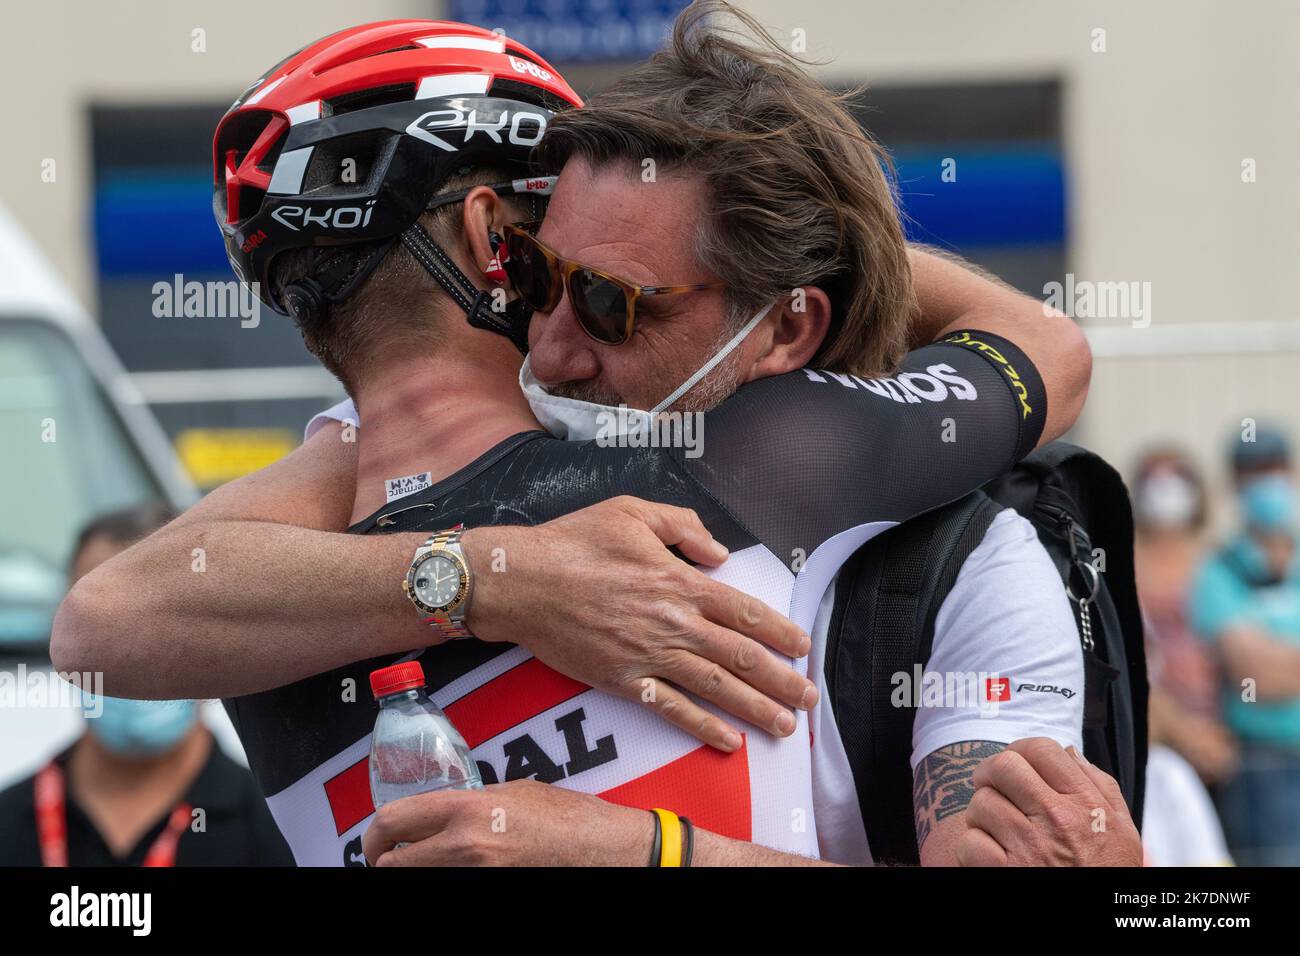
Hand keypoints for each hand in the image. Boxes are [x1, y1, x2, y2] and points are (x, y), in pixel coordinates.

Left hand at [363, 779, 651, 866]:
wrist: (601, 849)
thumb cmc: (565, 816)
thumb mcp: (511, 793)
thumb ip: (468, 803)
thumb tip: (436, 815)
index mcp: (467, 809)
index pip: (391, 821)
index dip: (373, 836)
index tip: (377, 843)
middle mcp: (465, 847)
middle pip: (391, 865)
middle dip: (387, 863)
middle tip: (394, 861)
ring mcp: (476, 878)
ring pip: (415, 881)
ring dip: (415, 874)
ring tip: (426, 865)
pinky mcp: (488, 896)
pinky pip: (450, 889)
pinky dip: (443, 881)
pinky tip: (456, 872)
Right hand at [462, 496, 816, 751]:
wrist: (520, 581)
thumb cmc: (572, 542)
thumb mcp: (632, 511)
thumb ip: (683, 526)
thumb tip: (719, 552)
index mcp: (679, 580)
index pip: (746, 611)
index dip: (782, 632)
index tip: (804, 647)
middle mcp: (672, 621)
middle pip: (742, 656)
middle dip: (782, 680)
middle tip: (808, 699)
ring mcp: (648, 654)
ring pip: (715, 687)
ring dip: (755, 709)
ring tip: (784, 726)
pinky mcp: (622, 680)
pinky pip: (670, 709)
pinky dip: (701, 727)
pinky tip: (727, 741)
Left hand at [956, 738, 1142, 866]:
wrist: (1102, 920)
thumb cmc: (1108, 873)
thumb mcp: (1122, 831)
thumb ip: (1100, 786)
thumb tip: (1068, 752)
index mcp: (1085, 804)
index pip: (1042, 749)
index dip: (1021, 749)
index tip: (1016, 763)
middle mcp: (1057, 819)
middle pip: (1003, 766)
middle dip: (991, 774)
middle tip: (992, 786)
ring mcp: (1029, 846)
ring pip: (980, 803)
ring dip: (981, 815)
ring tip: (995, 828)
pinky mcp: (1005, 872)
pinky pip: (970, 842)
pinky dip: (974, 849)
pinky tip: (991, 855)